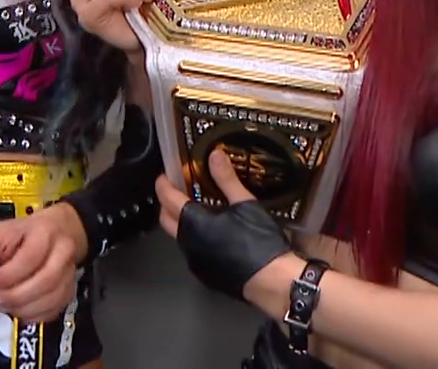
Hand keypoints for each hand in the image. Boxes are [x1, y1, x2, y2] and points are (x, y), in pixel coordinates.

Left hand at [0, 205, 89, 321]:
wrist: (53, 233)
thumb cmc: (20, 235)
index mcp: (43, 232)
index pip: (29, 258)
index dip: (5, 277)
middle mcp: (62, 253)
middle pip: (44, 282)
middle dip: (13, 296)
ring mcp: (68, 275)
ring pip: (49, 301)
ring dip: (21, 308)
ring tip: (3, 303)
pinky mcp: (68, 293)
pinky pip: (51, 312)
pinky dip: (30, 315)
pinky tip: (17, 308)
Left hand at [156, 148, 299, 306]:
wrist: (273, 282)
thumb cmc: (258, 240)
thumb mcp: (245, 204)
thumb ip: (226, 179)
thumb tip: (214, 155)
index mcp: (193, 223)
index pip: (167, 198)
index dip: (164, 184)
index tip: (165, 175)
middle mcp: (187, 243)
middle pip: (166, 219)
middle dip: (167, 203)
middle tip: (179, 190)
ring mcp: (194, 261)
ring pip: (179, 236)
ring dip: (181, 221)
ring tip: (199, 208)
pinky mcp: (204, 274)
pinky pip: (192, 251)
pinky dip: (194, 237)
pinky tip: (213, 232)